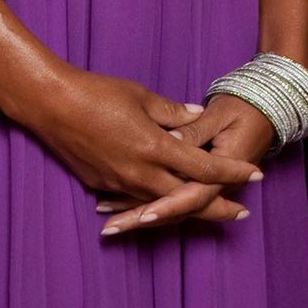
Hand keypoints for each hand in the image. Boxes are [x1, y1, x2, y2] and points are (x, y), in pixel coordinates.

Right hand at [0, 45, 263, 235]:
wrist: (52, 106)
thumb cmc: (98, 93)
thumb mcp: (140, 95)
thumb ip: (172, 112)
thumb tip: (196, 117)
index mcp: (154, 148)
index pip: (203, 166)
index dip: (231, 172)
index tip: (255, 176)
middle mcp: (141, 173)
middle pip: (187, 199)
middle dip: (216, 207)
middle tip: (241, 214)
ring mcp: (121, 184)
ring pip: (161, 205)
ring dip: (186, 209)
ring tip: (208, 211)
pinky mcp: (103, 186)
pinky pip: (137, 200)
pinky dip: (155, 204)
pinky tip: (165, 204)